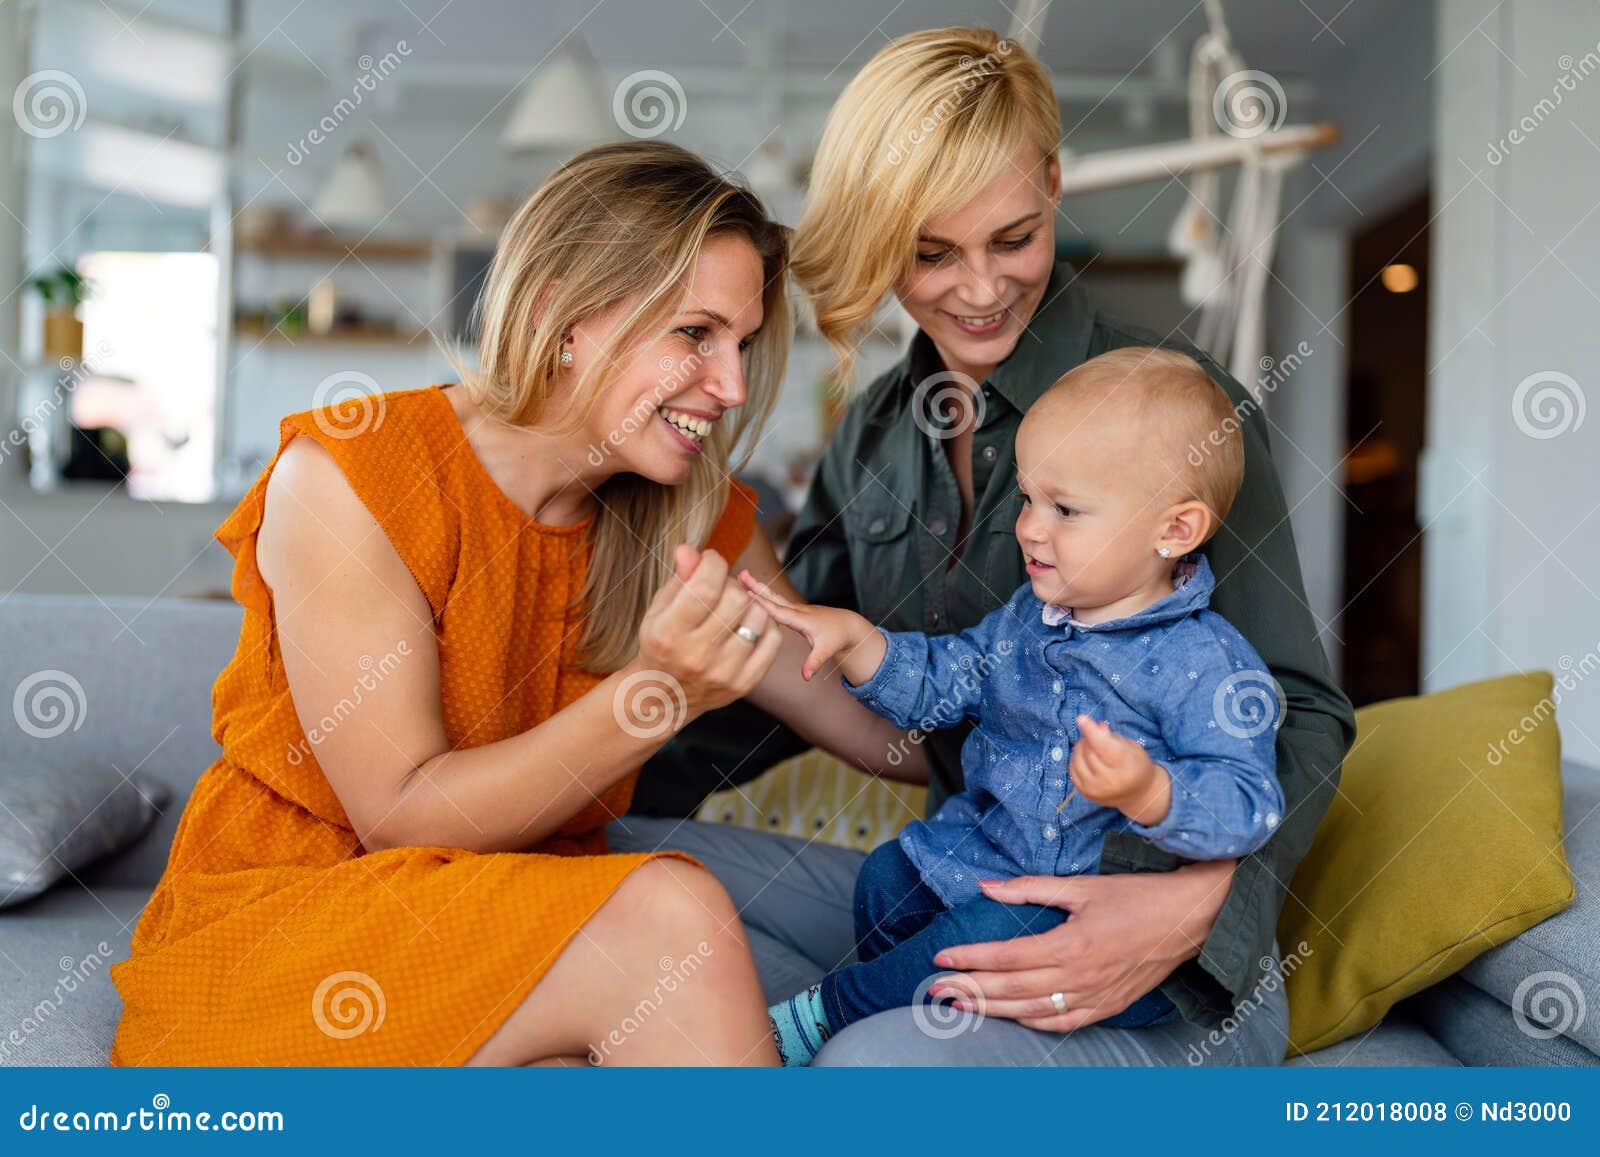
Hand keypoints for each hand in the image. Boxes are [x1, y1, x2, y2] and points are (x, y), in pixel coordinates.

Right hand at [632, 546, 782, 718]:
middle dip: (731, 583)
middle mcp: (697, 655)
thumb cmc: (662, 643)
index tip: (711, 561)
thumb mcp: (660, 610)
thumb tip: (690, 549)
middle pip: (736, 598)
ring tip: (732, 607)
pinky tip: (746, 624)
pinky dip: (764, 624)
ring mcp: (724, 672)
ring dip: (749, 602)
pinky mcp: (744, 683)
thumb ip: (679, 580)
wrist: (664, 695)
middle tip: (720, 588)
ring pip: (758, 616)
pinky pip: (772, 639)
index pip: (706, 585)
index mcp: (669, 633)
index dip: (713, 562)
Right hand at [737, 570, 885, 684]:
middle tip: (742, 574)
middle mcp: (797, 610)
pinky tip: (753, 589)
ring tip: (742, 575)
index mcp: (803, 619)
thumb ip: (814, 662)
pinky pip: (776, 600)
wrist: (847, 625)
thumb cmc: (837, 637)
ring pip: (774, 596)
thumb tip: (806, 676)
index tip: (748, 594)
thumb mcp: (827, 651)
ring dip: (758, 586)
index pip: (779, 611)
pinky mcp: (794, 610)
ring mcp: (795, 609)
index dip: (763, 604)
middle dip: (758, 587)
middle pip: (774, 598)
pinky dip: (764, 594)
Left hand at [927, 860, 1235, 1030]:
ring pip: (1032, 1012)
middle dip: (970, 990)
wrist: (1189, 920)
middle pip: (1012, 990)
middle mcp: (1080, 977)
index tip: (941, 959)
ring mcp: (1094, 997)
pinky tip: (1009, 1018)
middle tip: (936, 989)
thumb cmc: (1135, 897)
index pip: (1007, 957)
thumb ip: (1030, 888)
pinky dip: (1031, 1023)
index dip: (971, 960)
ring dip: (992, 1011)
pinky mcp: (1107, 1007)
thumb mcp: (1081, 886)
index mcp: (1071, 944)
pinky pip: (1061, 1024)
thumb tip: (987, 887)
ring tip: (960, 1006)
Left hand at [1069, 716, 1170, 825]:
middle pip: (1088, 750)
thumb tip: (1097, 727)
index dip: (1091, 731)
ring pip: (1077, 759)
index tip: (1080, 718)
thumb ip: (1113, 738)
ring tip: (1094, 748)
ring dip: (1082, 748)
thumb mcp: (1131, 747)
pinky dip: (1077, 759)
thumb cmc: (1136, 765)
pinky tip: (1087, 759)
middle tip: (1098, 736)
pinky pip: (1072, 769)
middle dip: (1090, 737)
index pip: (1104, 746)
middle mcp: (1110, 781)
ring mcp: (1095, 789)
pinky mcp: (1084, 793)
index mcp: (1126, 766)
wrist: (1137, 794)